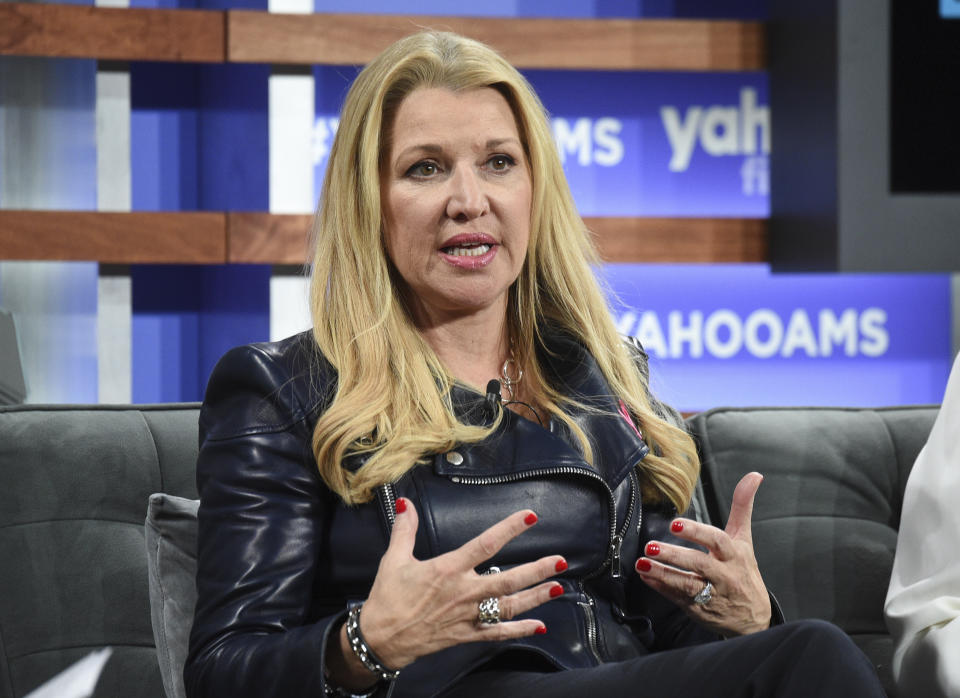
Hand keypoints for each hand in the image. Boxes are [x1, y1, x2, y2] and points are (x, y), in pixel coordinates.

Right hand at [356, 499, 564, 670]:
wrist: (381, 638)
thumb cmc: (388, 598)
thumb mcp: (394, 559)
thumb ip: (405, 529)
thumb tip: (406, 503)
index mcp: (448, 569)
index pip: (485, 545)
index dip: (508, 529)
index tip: (529, 517)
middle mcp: (463, 592)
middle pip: (507, 579)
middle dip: (536, 570)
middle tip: (560, 561)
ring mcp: (467, 616)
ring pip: (509, 606)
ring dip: (535, 597)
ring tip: (558, 588)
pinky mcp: (466, 634)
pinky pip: (498, 633)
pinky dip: (520, 630)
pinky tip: (539, 625)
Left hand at [634, 472, 770, 635]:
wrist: (754, 617)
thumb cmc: (744, 570)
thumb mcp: (744, 539)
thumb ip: (743, 507)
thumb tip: (755, 475)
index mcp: (733, 555)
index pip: (716, 541)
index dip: (696, 532)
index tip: (675, 524)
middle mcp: (723, 575)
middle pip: (699, 564)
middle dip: (674, 556)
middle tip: (651, 546)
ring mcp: (710, 594)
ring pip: (686, 584)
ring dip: (662, 574)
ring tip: (642, 564)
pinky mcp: (698, 608)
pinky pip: (678, 598)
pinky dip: (661, 587)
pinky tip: (646, 576)